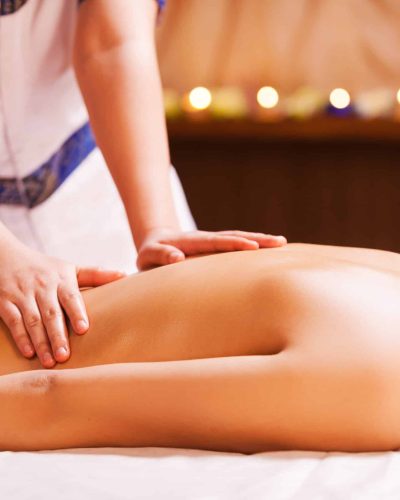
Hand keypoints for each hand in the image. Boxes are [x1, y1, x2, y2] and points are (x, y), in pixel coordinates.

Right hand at [0, 240, 124, 367]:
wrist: (6, 256)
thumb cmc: (46, 268)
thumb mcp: (70, 268)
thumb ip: (96, 275)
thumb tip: (125, 275)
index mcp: (61, 279)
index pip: (71, 297)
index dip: (77, 312)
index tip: (84, 329)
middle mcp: (42, 287)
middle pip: (51, 313)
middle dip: (58, 335)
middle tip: (65, 356)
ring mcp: (23, 295)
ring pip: (32, 321)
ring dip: (41, 342)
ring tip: (51, 361)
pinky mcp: (5, 303)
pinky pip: (13, 322)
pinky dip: (21, 338)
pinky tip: (29, 353)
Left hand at [137, 228, 286, 270]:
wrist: (156, 242)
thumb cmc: (151, 254)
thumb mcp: (148, 256)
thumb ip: (160, 255)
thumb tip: (177, 258)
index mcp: (190, 241)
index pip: (215, 242)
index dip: (232, 244)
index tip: (251, 246)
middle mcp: (205, 238)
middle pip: (234, 236)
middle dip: (256, 238)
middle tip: (279, 242)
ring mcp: (213, 241)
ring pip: (239, 238)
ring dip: (259, 240)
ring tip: (282, 243)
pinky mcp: (218, 246)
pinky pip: (238, 244)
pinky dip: (255, 244)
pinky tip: (271, 249)